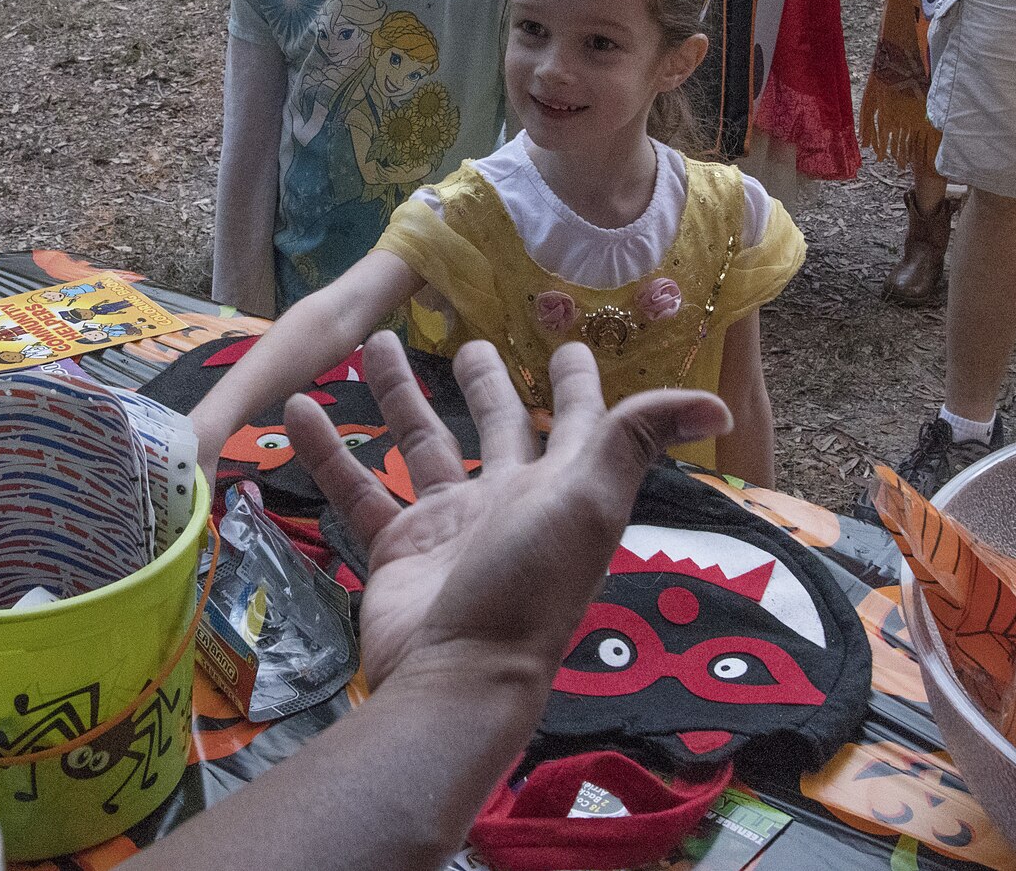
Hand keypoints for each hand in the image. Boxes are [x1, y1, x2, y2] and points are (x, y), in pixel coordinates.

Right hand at [286, 332, 728, 686]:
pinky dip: (330, 449)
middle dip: (487, 384)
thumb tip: (716, 403)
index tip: (567, 346)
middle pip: (496, 427)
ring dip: (399, 396)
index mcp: (561, 488)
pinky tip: (300, 405)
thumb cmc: (529, 583)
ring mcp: (450, 527)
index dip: (578, 384)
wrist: (457, 674)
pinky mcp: (398, 550)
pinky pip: (360, 487)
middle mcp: (509, 502)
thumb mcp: (588, 500)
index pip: (576, 423)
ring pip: (421, 444)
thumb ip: (634, 438)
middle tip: (470, 341)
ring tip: (371, 343)